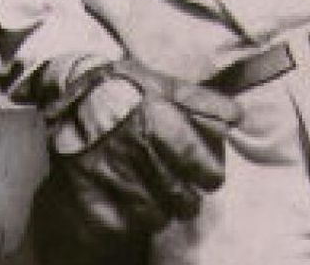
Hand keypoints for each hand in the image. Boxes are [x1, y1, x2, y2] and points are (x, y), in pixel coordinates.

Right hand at [34, 59, 241, 262]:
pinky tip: (125, 197)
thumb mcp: (163, 84)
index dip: (209, 176)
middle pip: (183, 201)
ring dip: (158, 208)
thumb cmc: (126, 89)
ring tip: (149, 189)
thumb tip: (238, 118)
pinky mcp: (88, 193)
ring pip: (156, 217)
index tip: (205, 175)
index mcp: (159, 120)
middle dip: (186, 198)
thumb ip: (202, 101)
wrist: (71, 91)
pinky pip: (124, 225)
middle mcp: (135, 149)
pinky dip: (128, 218)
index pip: (204, 170)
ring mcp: (110, 174)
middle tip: (178, 188)